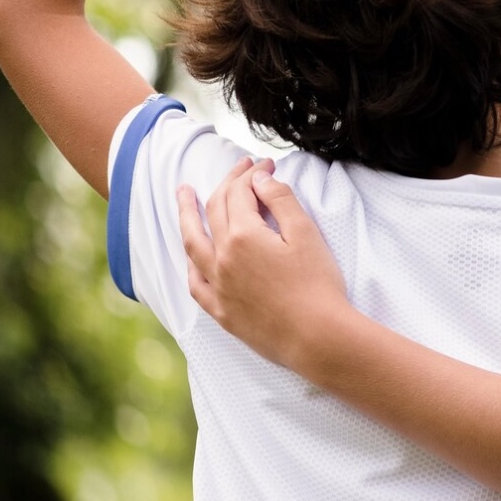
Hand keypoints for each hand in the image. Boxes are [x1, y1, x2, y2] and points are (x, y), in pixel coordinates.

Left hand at [178, 157, 346, 367]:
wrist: (317, 336)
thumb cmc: (318, 283)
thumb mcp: (306, 233)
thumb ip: (280, 200)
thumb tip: (260, 178)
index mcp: (243, 236)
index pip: (240, 193)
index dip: (253, 173)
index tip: (268, 164)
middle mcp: (222, 258)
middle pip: (215, 210)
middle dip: (228, 183)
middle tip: (240, 167)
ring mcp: (218, 286)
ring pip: (192, 243)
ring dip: (186, 215)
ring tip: (182, 195)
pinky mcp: (221, 311)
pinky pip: (195, 282)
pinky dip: (191, 262)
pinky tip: (191, 254)